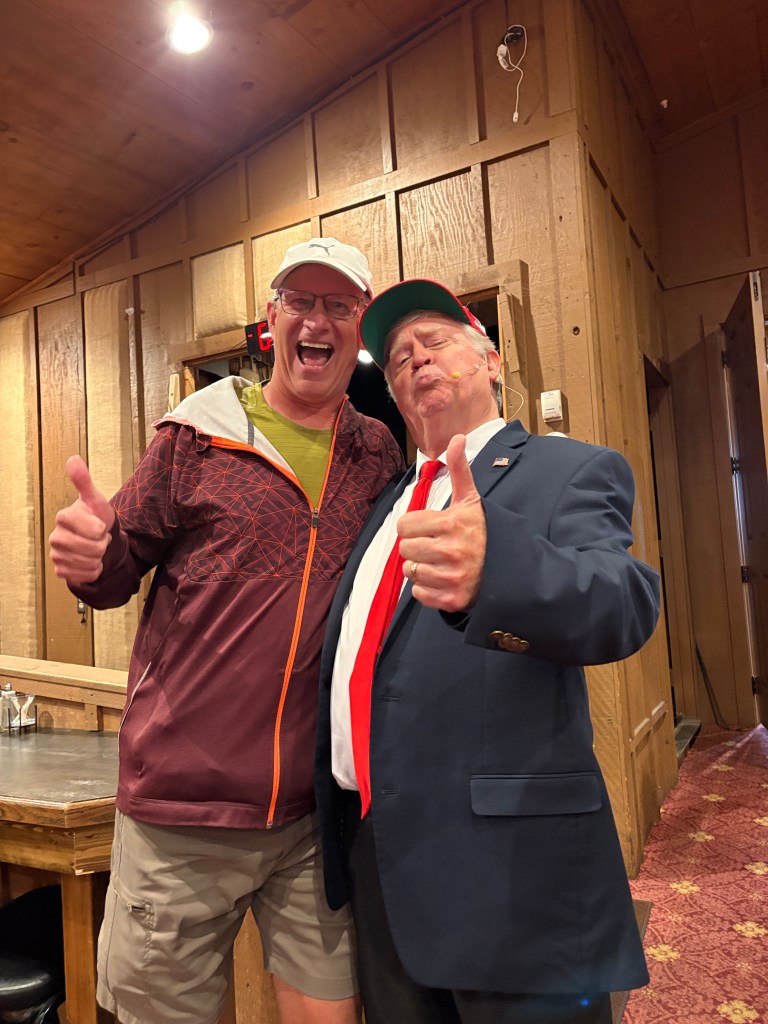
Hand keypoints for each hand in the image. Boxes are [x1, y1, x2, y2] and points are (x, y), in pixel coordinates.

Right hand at [49, 456, 114, 583]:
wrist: (94, 538)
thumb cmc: (95, 516)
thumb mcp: (95, 499)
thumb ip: (84, 481)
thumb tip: (73, 458)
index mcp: (63, 517)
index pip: (94, 529)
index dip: (102, 528)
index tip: (99, 524)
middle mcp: (55, 537)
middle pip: (92, 548)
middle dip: (102, 544)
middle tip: (98, 537)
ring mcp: (57, 555)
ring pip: (90, 562)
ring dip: (99, 556)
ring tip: (94, 547)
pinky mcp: (61, 571)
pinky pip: (86, 575)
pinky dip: (94, 570)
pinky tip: (90, 560)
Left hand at [397, 434, 486, 611]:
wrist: (512, 569)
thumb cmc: (485, 532)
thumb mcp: (472, 500)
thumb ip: (459, 470)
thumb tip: (457, 437)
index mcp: (452, 524)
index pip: (405, 525)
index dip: (415, 525)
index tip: (430, 527)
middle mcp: (451, 551)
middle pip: (405, 549)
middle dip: (418, 547)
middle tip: (437, 546)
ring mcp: (452, 577)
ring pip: (411, 571)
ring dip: (422, 568)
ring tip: (442, 563)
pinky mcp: (453, 599)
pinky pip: (420, 594)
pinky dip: (428, 589)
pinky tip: (444, 579)